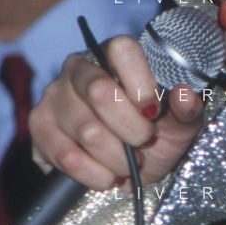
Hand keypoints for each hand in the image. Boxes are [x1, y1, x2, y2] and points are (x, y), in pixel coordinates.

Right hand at [30, 35, 203, 190]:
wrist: (125, 169)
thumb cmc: (152, 136)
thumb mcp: (179, 125)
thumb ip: (186, 110)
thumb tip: (185, 95)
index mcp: (114, 56)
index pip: (121, 50)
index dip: (141, 85)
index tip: (153, 113)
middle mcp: (78, 69)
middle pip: (100, 91)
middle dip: (131, 130)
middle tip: (143, 144)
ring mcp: (54, 96)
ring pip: (86, 130)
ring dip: (116, 158)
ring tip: (126, 164)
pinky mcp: (39, 127)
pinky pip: (65, 155)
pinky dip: (94, 174)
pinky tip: (106, 175)